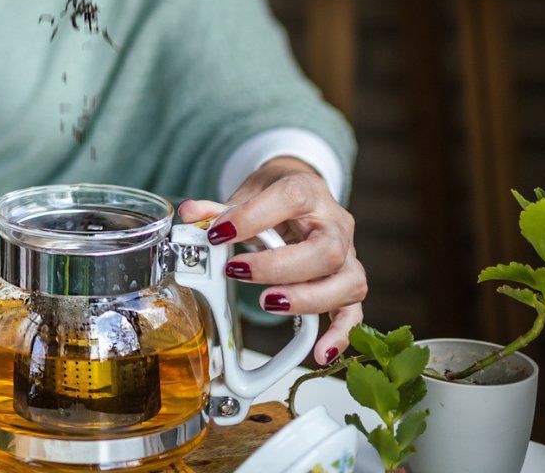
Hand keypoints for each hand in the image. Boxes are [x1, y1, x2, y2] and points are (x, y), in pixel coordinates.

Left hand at [177, 157, 365, 365]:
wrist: (304, 195)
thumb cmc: (276, 196)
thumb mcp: (248, 193)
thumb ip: (220, 209)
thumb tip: (190, 214)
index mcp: (308, 192)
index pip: (291, 198)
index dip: (253, 216)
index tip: (218, 234)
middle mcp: (335, 224)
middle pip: (327, 250)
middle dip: (280, 267)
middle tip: (237, 272)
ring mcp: (348, 254)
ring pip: (348, 282)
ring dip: (308, 299)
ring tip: (268, 302)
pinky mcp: (347, 281)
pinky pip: (354, 311)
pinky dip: (340, 334)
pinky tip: (320, 352)